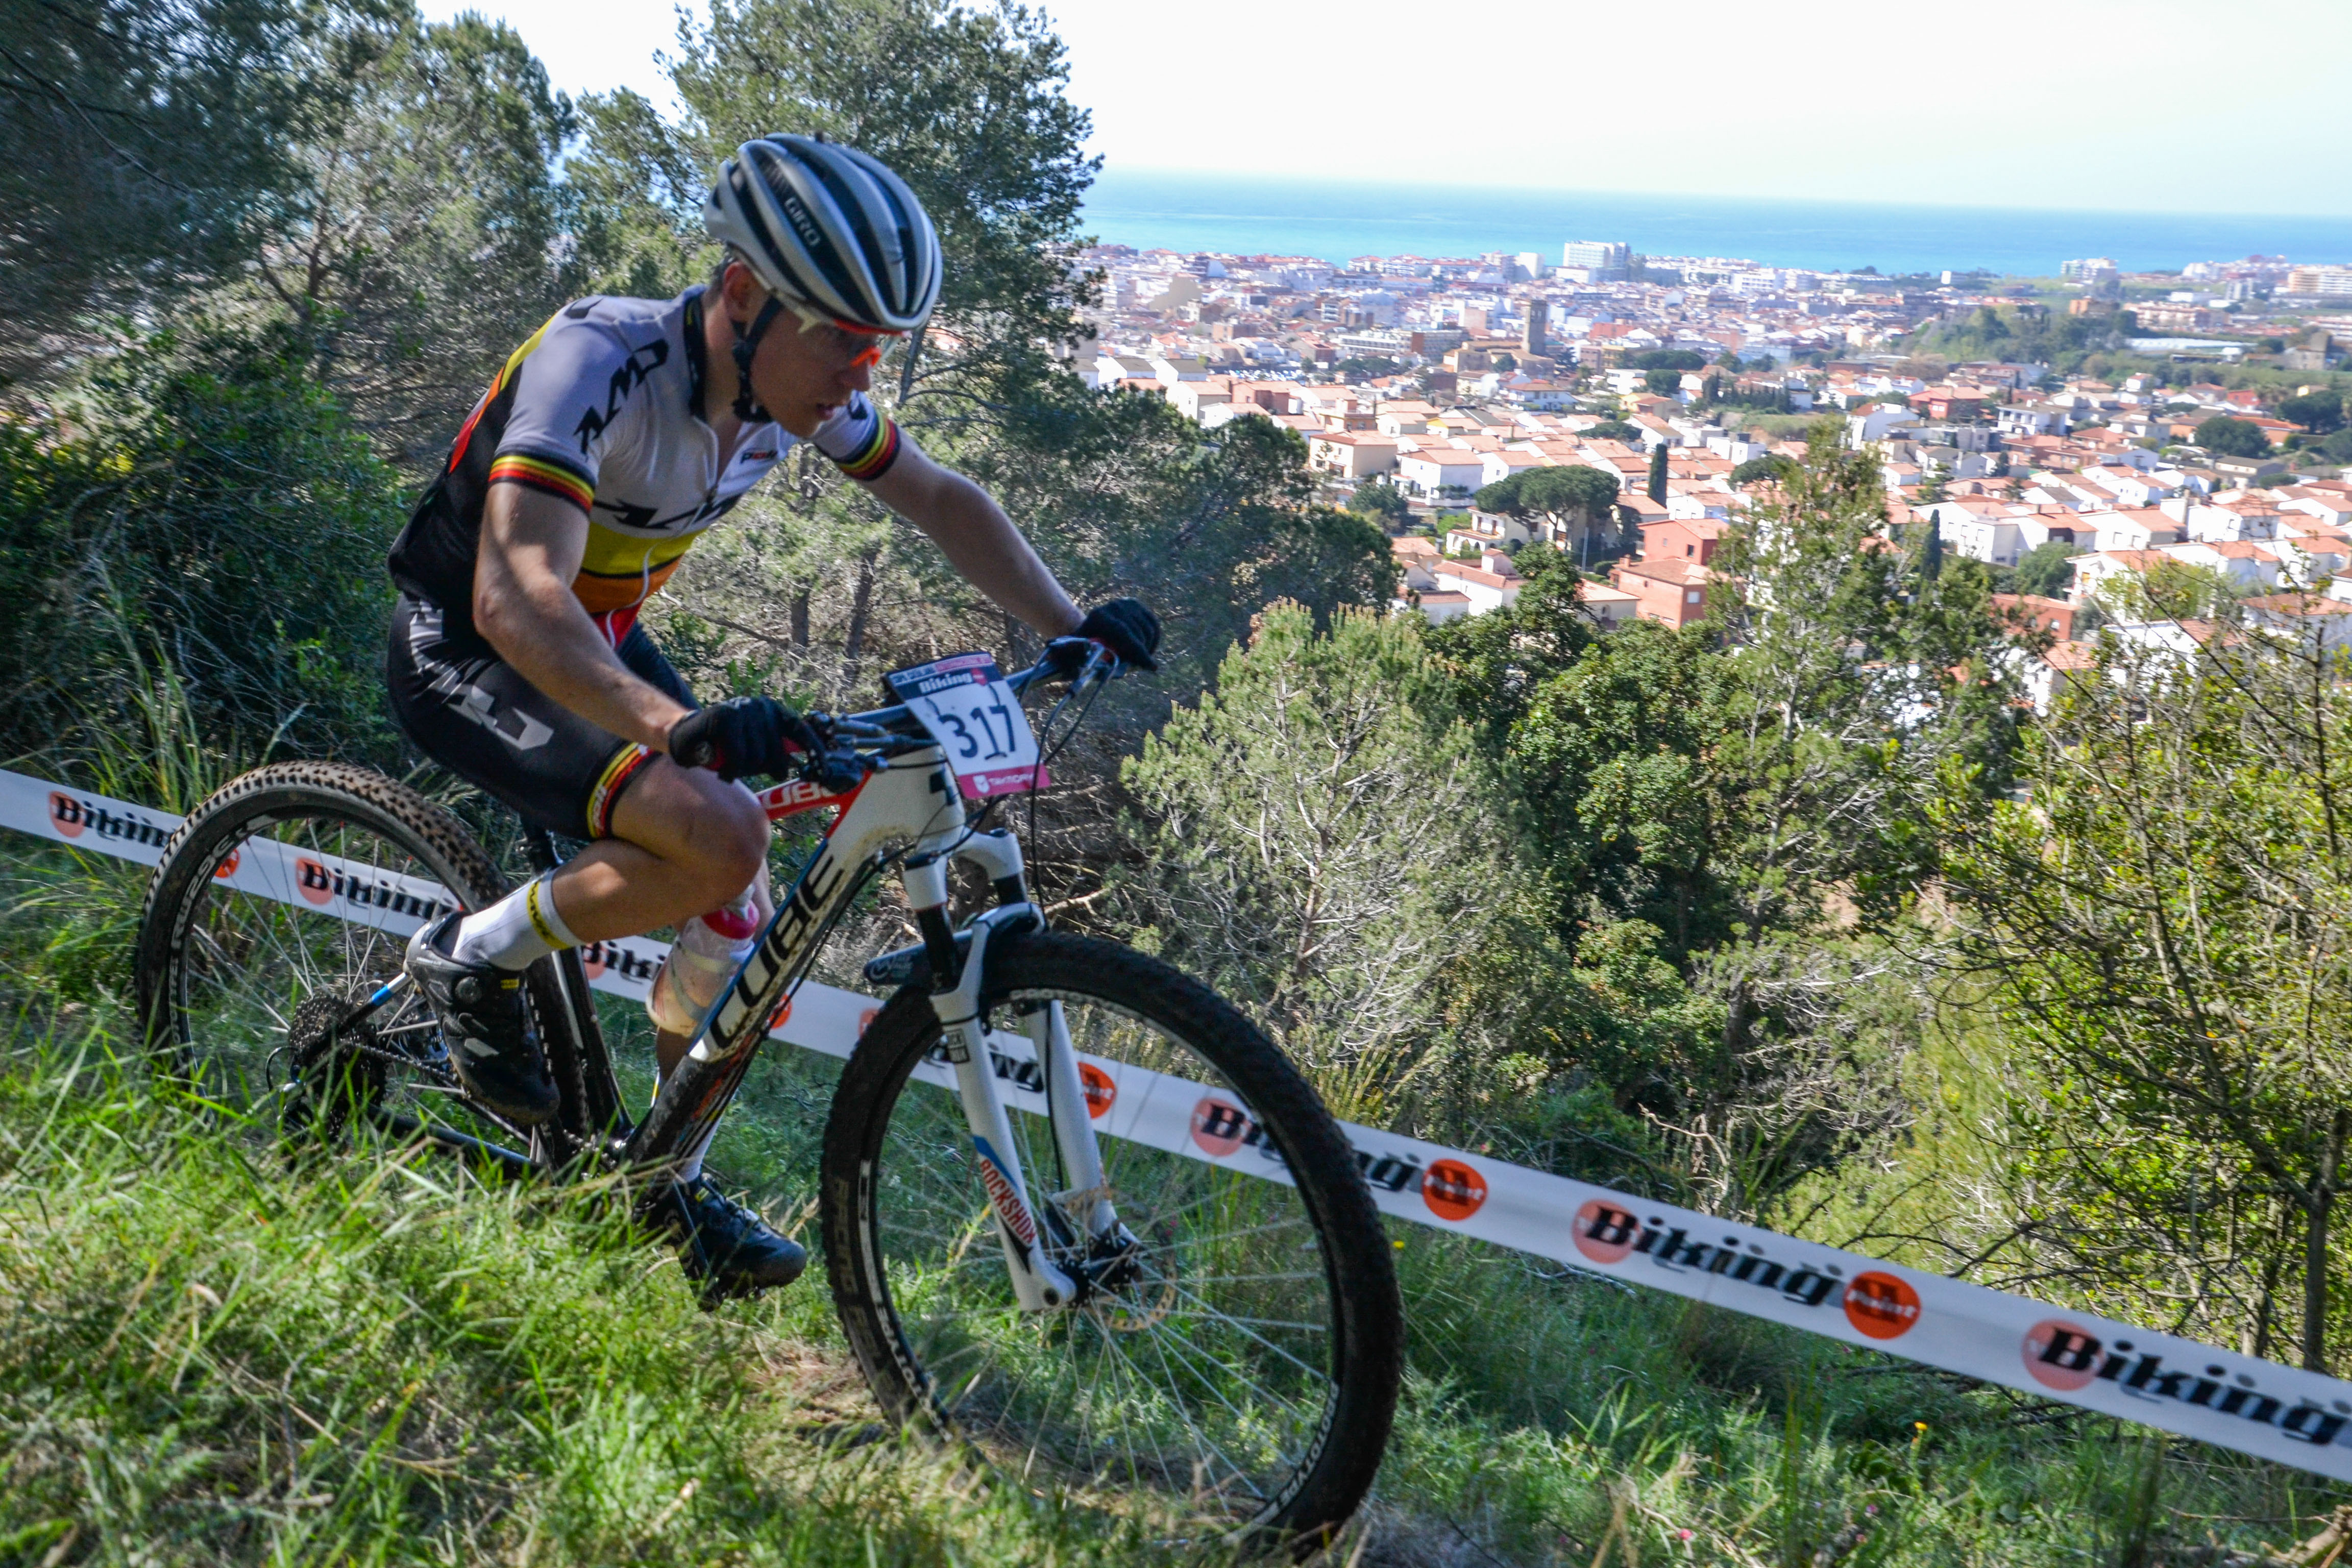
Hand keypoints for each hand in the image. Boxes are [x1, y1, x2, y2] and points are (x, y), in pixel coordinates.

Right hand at [667, 696, 820, 781]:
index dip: (814, 750)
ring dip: (743, 771)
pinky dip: (731, 771)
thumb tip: (796, 764)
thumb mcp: (756, 745)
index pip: (800, 729)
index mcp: (773, 711)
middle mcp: (761, 706)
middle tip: (746, 769)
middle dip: (763, 769)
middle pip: (777, 753)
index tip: (824, 771)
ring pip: (757, 758)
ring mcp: (742, 710)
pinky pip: (738, 758)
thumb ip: (776, 751)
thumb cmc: (725, 745)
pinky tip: (723, 770)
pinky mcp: (724, 718)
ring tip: (731, 766)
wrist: (685, 736)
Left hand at [1073, 597, 1160, 670]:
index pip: (1123, 632)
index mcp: (1098, 617)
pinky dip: (1154, 639)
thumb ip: (1103, 662)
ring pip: (1149, 629)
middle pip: (1138, 631)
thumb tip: (1122, 663)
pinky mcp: (1136, 605)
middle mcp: (1113, 606)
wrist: (1089, 632)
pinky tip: (1148, 649)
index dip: (1138, 651)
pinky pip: (1154, 624)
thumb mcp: (1088, 658)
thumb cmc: (1086, 650)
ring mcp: (1126, 603)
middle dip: (1145, 652)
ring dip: (1149, 647)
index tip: (1151, 666)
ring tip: (1141, 659)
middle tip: (1144, 666)